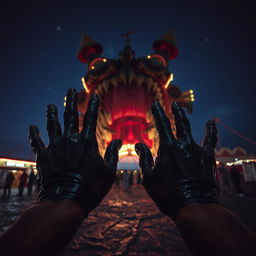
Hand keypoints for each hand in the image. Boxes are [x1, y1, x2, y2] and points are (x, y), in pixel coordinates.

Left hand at [29, 88, 121, 216]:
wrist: (66, 202)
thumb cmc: (91, 188)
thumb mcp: (109, 172)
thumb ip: (113, 153)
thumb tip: (118, 140)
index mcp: (87, 143)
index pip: (92, 118)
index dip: (94, 106)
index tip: (95, 96)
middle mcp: (71, 140)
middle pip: (71, 116)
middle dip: (71, 102)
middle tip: (70, 90)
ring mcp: (56, 147)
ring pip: (53, 125)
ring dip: (51, 114)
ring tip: (50, 105)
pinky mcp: (44, 157)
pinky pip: (37, 142)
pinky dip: (34, 134)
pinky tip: (32, 127)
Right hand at [135, 102, 218, 219]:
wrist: (193, 206)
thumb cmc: (168, 193)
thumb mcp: (149, 177)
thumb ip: (144, 158)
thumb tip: (138, 144)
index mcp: (167, 148)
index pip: (161, 125)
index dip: (158, 113)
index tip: (155, 104)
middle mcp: (183, 145)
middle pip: (179, 123)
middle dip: (175, 111)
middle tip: (173, 104)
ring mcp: (196, 150)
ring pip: (191, 129)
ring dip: (186, 119)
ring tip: (183, 110)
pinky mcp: (207, 157)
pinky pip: (210, 141)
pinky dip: (211, 131)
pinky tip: (211, 124)